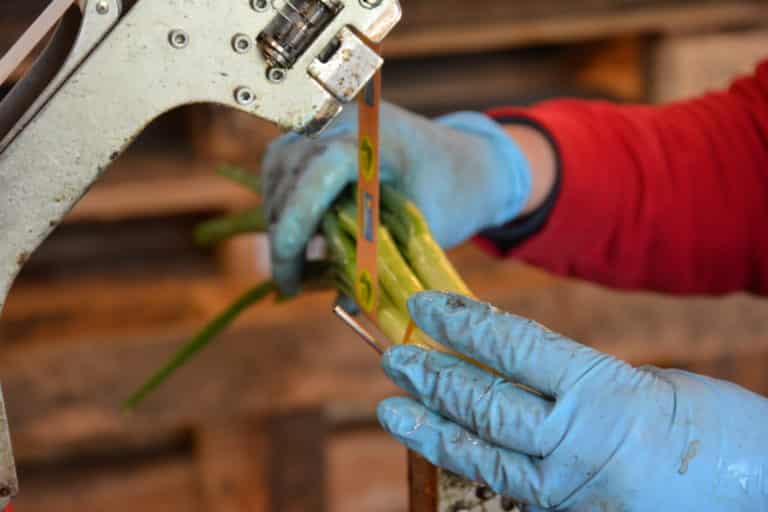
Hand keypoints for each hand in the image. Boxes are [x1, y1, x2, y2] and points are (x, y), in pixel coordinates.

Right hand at [261, 102, 531, 293]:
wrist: (465, 161)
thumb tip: (344, 301)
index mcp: (375, 138)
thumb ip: (382, 259)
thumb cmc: (450, 193)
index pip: (317, 175)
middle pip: (289, 173)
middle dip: (285, 232)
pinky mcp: (322, 130)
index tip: (289, 274)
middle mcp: (345, 120)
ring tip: (295, 263)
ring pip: (279, 168)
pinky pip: (285, 162)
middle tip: (291, 282)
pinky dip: (286, 198)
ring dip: (281, 216)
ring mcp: (330, 120)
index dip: (295, 225)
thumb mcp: (422, 232)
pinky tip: (300, 232)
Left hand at [378, 291, 767, 510]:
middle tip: (395, 354)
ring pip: (484, 450)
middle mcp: (577, 440)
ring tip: (392, 404)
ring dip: (431, 425)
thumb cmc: (711, 429)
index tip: (425, 304)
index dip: (462, 323)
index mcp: (602, 391)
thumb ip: (574, 380)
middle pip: (487, 400)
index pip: (513, 347)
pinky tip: (437, 445)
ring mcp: (569, 487)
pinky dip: (464, 463)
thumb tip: (509, 370)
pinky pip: (503, 486)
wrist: (757, 492)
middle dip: (434, 375)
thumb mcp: (642, 385)